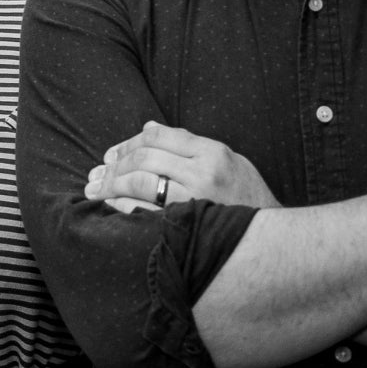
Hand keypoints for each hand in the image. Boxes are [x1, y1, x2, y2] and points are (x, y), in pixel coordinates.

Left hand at [84, 121, 281, 214]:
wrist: (272, 240)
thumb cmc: (247, 196)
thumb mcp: (228, 160)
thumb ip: (188, 143)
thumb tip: (148, 127)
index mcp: (212, 152)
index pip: (159, 136)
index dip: (129, 142)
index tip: (112, 153)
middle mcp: (203, 173)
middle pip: (145, 158)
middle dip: (114, 164)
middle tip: (96, 172)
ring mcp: (195, 200)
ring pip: (141, 183)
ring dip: (111, 184)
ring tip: (94, 189)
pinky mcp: (188, 225)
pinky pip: (146, 212)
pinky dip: (123, 207)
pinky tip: (110, 206)